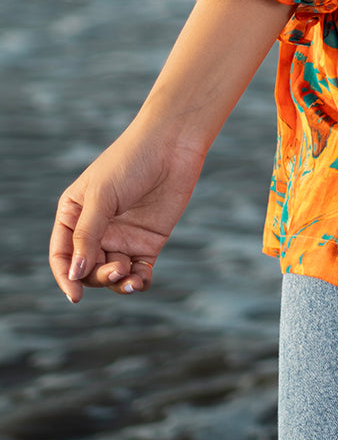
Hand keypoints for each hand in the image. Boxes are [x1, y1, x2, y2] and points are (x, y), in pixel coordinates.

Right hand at [50, 124, 205, 302]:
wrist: (173, 143)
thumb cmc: (131, 161)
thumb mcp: (102, 196)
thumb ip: (87, 235)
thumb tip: (75, 273)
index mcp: (74, 214)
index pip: (62, 255)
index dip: (65, 277)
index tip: (76, 295)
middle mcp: (96, 229)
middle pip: (87, 269)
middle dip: (97, 277)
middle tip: (116, 269)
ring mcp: (123, 236)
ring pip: (112, 274)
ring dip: (117, 283)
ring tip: (128, 276)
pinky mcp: (148, 241)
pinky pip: (139, 271)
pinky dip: (138, 282)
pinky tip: (141, 282)